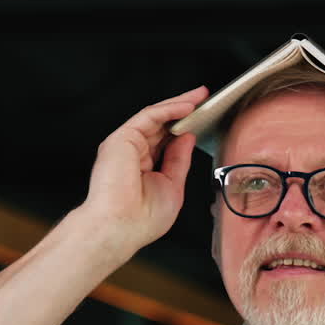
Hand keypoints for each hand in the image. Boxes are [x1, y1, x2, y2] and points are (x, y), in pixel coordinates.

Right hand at [78, 85, 208, 258]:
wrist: (120, 227)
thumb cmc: (142, 219)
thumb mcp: (173, 186)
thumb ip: (179, 160)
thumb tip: (187, 138)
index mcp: (143, 167)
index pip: (166, 140)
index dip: (184, 128)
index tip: (203, 119)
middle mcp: (133, 153)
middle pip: (161, 124)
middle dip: (183, 110)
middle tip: (204, 98)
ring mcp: (126, 144)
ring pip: (155, 116)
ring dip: (179, 104)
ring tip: (200, 97)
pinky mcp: (122, 138)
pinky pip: (149, 116)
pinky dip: (169, 109)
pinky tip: (187, 106)